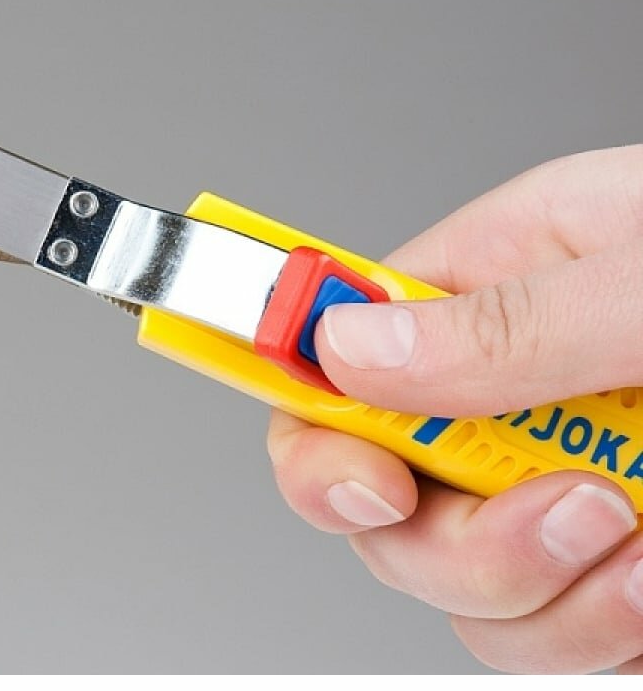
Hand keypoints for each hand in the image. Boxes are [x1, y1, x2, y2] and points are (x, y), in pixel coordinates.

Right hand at [267, 145, 642, 673]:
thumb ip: (508, 320)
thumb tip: (353, 349)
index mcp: (497, 279)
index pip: (333, 343)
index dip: (302, 407)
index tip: (353, 475)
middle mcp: (509, 389)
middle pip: (376, 495)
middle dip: (453, 535)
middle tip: (568, 508)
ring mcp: (557, 480)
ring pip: (455, 586)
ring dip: (537, 591)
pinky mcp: (611, 563)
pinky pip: (547, 633)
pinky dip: (596, 632)